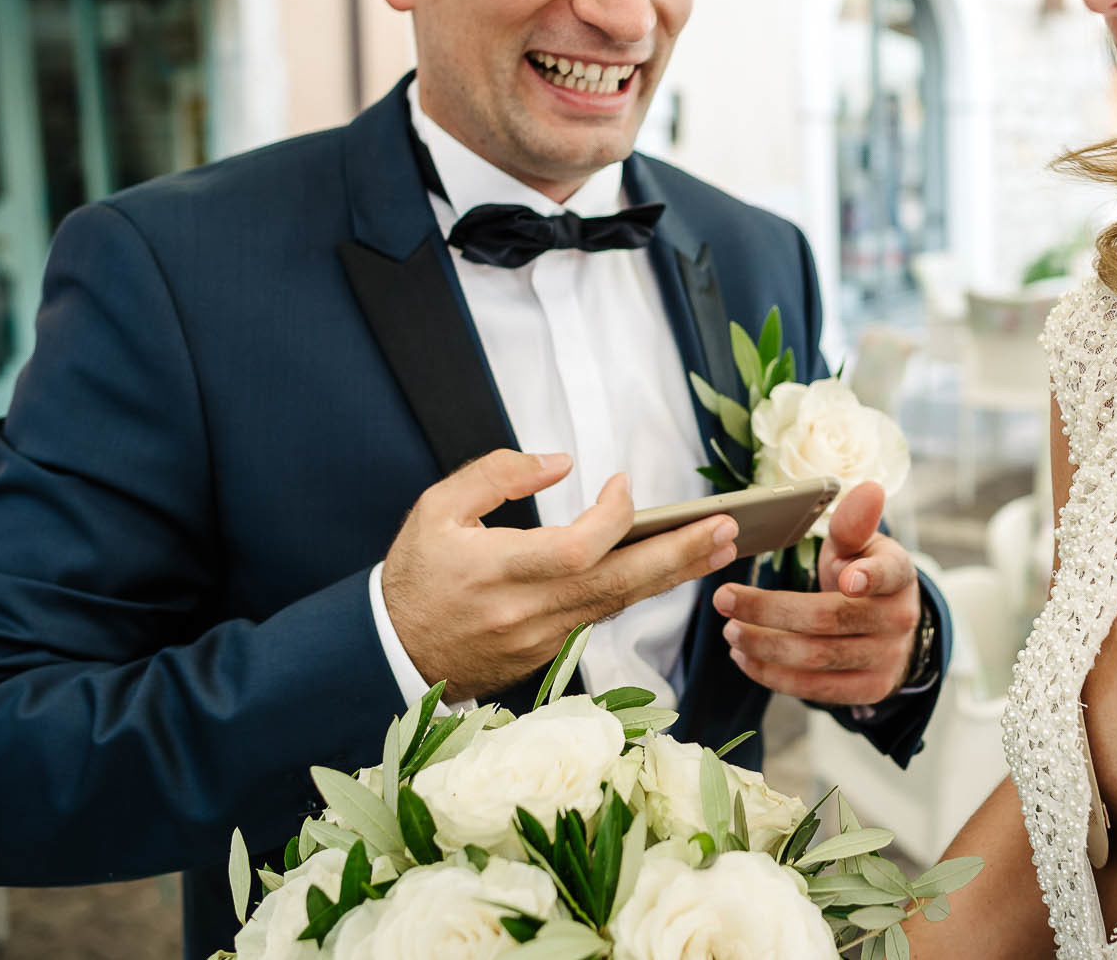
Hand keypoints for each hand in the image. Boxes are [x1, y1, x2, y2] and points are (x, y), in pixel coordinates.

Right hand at [382, 450, 738, 701]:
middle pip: (618, 584)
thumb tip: (560, 460)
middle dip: (678, 556)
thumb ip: (497, 475)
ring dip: (672, 575)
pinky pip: (601, 617)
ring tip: (720, 545)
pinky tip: (671, 568)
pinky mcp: (547, 655)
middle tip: (727, 529)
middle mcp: (527, 611)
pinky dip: (637, 591)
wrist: (390, 652)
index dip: (613, 517)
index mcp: (497, 570)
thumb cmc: (415, 575)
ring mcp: (541, 640)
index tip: (625, 486)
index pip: (577, 549)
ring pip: (618, 605)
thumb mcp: (437, 509)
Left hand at [712, 481, 920, 705]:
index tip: (846, 578)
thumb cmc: (862, 574)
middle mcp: (898, 618)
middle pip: (830, 618)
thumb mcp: (859, 545)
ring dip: (765, 646)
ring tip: (730, 631)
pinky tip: (745, 657)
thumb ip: (853, 523)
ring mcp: (886, 659)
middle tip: (725, 600)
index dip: (870, 576)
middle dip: (771, 611)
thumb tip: (868, 489)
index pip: (888, 572)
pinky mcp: (868, 690)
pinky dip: (774, 675)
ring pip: (818, 658)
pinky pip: (816, 689)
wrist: (888, 628)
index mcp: (898, 574)